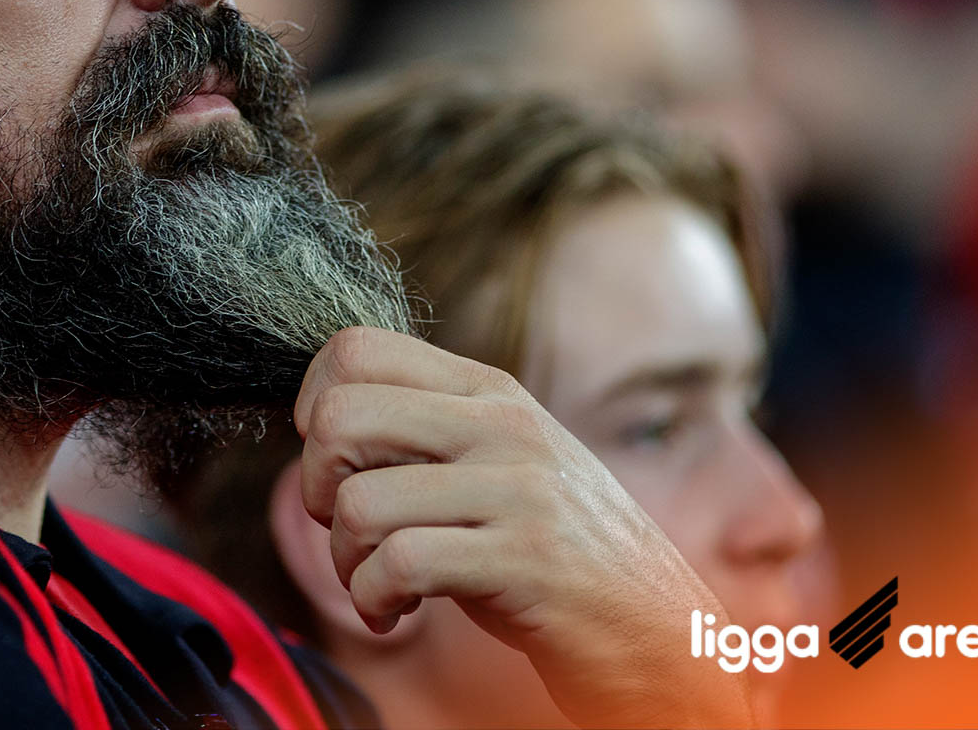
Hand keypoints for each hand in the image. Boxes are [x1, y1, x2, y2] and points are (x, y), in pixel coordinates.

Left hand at [295, 328, 754, 729]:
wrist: (664, 630)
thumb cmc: (559, 552)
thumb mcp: (498, 465)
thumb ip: (425, 434)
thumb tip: (318, 422)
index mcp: (489, 390)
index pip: (356, 347)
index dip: (313, 405)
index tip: (336, 463)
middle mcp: (502, 425)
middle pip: (340, 416)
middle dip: (315, 486)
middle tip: (348, 528)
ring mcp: (518, 490)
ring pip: (360, 501)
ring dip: (345, 560)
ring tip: (377, 582)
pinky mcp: (525, 560)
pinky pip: (399, 564)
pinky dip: (373, 600)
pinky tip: (397, 612)